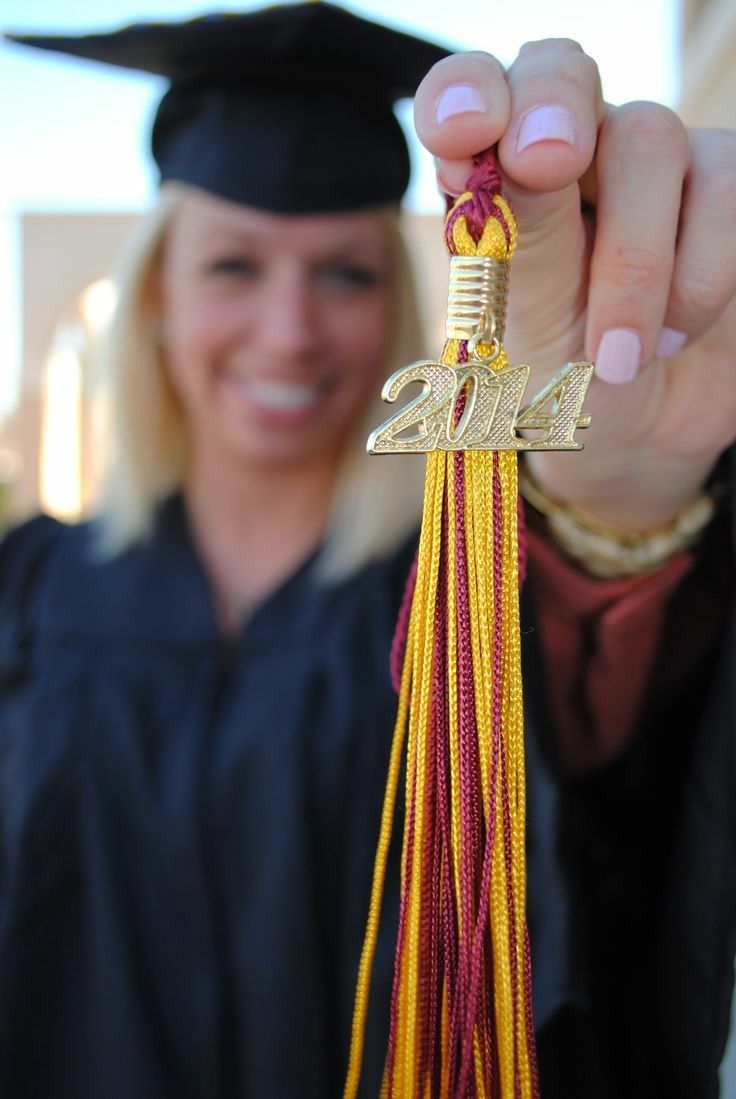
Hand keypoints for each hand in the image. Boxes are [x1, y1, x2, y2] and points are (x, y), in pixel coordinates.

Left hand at [413, 43, 735, 528]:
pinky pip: (727, 192)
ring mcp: (653, 165)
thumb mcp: (526, 323)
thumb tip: (502, 153)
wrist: (636, 433)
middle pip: (565, 78)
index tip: (458, 130)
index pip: (476, 97)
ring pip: (652, 140)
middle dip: (552, 111)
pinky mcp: (723, 192)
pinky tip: (673, 335)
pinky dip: (698, 278)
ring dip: (633, 263)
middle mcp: (572, 151)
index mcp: (497, 178)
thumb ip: (519, 235)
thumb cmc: (560, 377)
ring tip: (616, 359)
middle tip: (546, 159)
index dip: (463, 91)